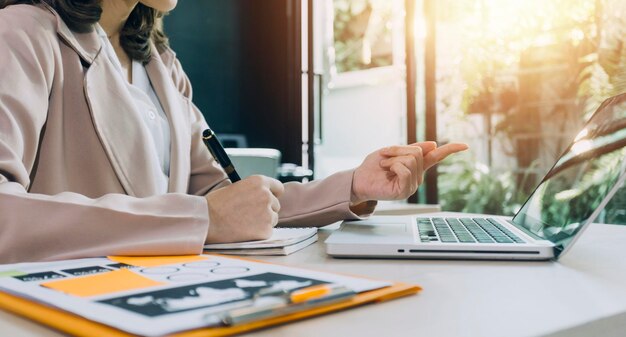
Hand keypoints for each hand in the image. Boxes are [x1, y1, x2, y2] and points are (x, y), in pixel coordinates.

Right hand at [204, 175, 284, 242]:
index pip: (278, 188)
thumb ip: (252, 191)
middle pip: (275, 205)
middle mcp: (266, 196)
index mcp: (258, 182)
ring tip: (244, 223)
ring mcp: (267, 214)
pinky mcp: (266, 230)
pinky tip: (245, 231)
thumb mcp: (235, 188)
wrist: (207, 221)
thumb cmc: (215, 204)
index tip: (267, 200)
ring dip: (263, 222)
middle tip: (249, 215)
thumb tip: (261, 196)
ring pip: (273, 219)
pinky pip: (268, 232)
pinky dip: (259, 233)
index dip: (272, 194)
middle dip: (266, 210)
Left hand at [351, 142, 467, 203]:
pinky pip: (405, 169)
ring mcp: (412, 185)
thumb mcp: (393, 152)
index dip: (451, 149)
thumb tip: (433, 144)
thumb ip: (411, 149)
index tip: (465, 145)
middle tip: (385, 156)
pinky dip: (393, 165)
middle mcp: (417, 177)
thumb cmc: (373, 167)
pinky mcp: (404, 191)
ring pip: (411, 159)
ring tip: (384, 166)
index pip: (436, 157)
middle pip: (418, 152)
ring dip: (393, 158)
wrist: (358, 180)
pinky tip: (386, 171)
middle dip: (399, 150)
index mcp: (416, 167)